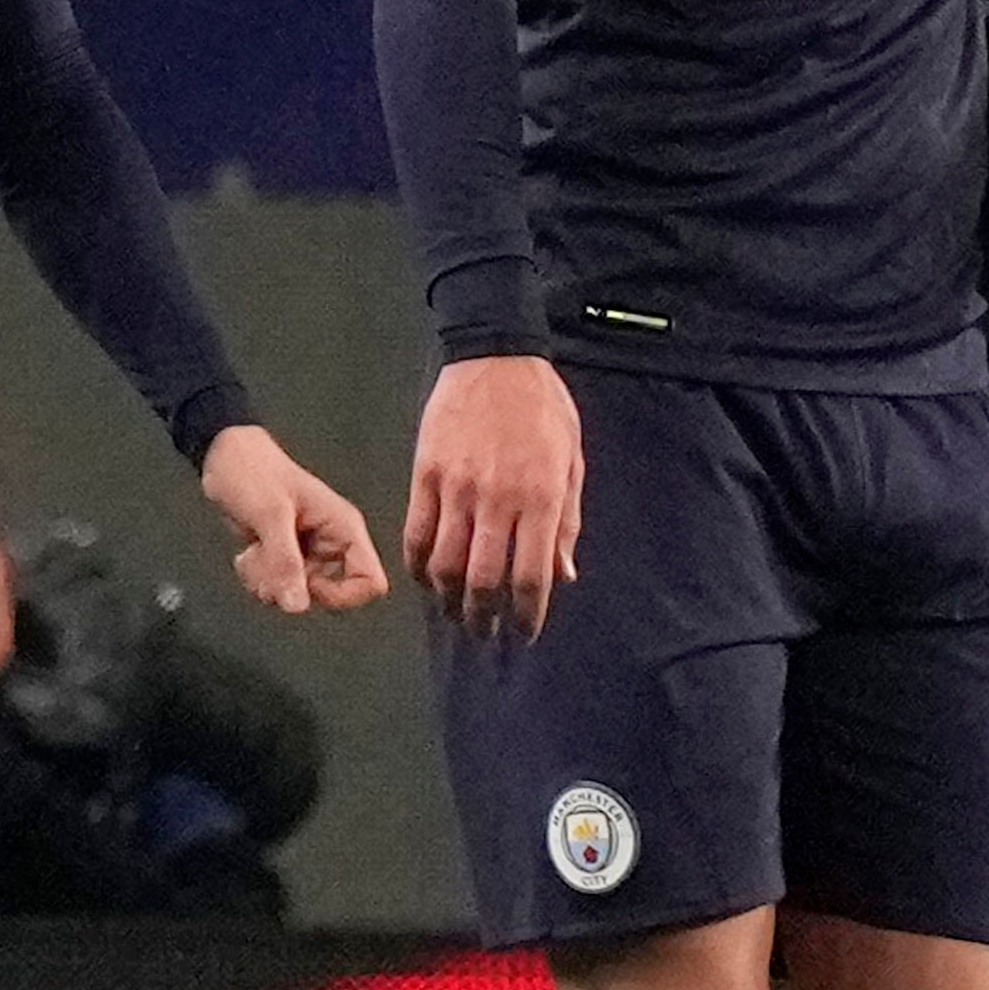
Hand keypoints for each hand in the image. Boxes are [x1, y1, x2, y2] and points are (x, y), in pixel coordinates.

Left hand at [204, 425, 392, 616]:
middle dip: (292, 587)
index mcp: (344, 527)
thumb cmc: (253, 471)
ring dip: (269, 583)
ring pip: (298, 596)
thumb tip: (298, 606)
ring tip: (254, 553)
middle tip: (268, 561)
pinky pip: (278, 588)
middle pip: (329, 596)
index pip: (371, 582)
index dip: (342, 595)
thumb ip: (285, 561)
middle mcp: (331, 544)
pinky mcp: (285, 558)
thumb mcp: (270, 515)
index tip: (308, 582)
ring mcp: (308, 553)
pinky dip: (258, 579)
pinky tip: (248, 554)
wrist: (223, 458)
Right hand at [404, 354, 583, 636]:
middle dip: (483, 617)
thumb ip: (567, 521)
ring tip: (453, 612)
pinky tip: (425, 578)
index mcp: (541, 497)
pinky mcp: (426, 474)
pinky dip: (418, 563)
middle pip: (483, 579)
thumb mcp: (572, 461)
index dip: (527, 614)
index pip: (532, 575)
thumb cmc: (542, 407)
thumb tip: (564, 573)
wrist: (495, 357)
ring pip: (445, 562)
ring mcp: (457, 487)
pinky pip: (417, 531)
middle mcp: (497, 498)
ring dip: (448, 598)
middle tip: (484, 632)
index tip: (523, 632)